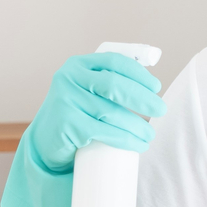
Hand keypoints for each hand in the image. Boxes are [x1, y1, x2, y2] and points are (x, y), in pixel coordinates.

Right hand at [27, 53, 165, 173]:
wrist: (46, 140)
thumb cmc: (76, 113)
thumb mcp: (86, 90)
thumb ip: (109, 80)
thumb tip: (150, 85)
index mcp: (78, 64)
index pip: (114, 61)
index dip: (139, 73)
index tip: (156, 87)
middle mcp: (68, 78)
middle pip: (114, 85)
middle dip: (143, 98)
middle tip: (161, 110)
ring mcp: (65, 101)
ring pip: (111, 112)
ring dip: (137, 125)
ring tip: (150, 134)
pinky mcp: (67, 125)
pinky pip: (103, 131)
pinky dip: (125, 139)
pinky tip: (138, 145)